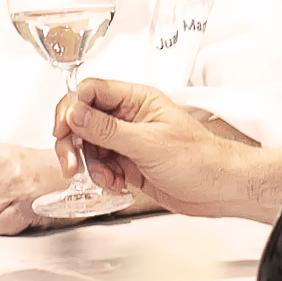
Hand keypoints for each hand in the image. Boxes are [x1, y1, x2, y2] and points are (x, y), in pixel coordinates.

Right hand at [55, 78, 248, 215]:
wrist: (218, 189)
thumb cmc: (199, 159)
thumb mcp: (148, 143)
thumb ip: (107, 129)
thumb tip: (75, 113)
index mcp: (138, 99)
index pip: (91, 92)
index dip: (71, 109)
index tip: (63, 130)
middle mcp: (129, 117)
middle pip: (83, 120)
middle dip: (73, 143)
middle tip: (72, 164)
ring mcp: (128, 140)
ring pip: (89, 146)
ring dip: (91, 165)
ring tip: (108, 178)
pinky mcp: (128, 162)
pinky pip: (101, 165)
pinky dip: (102, 176)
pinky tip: (117, 184)